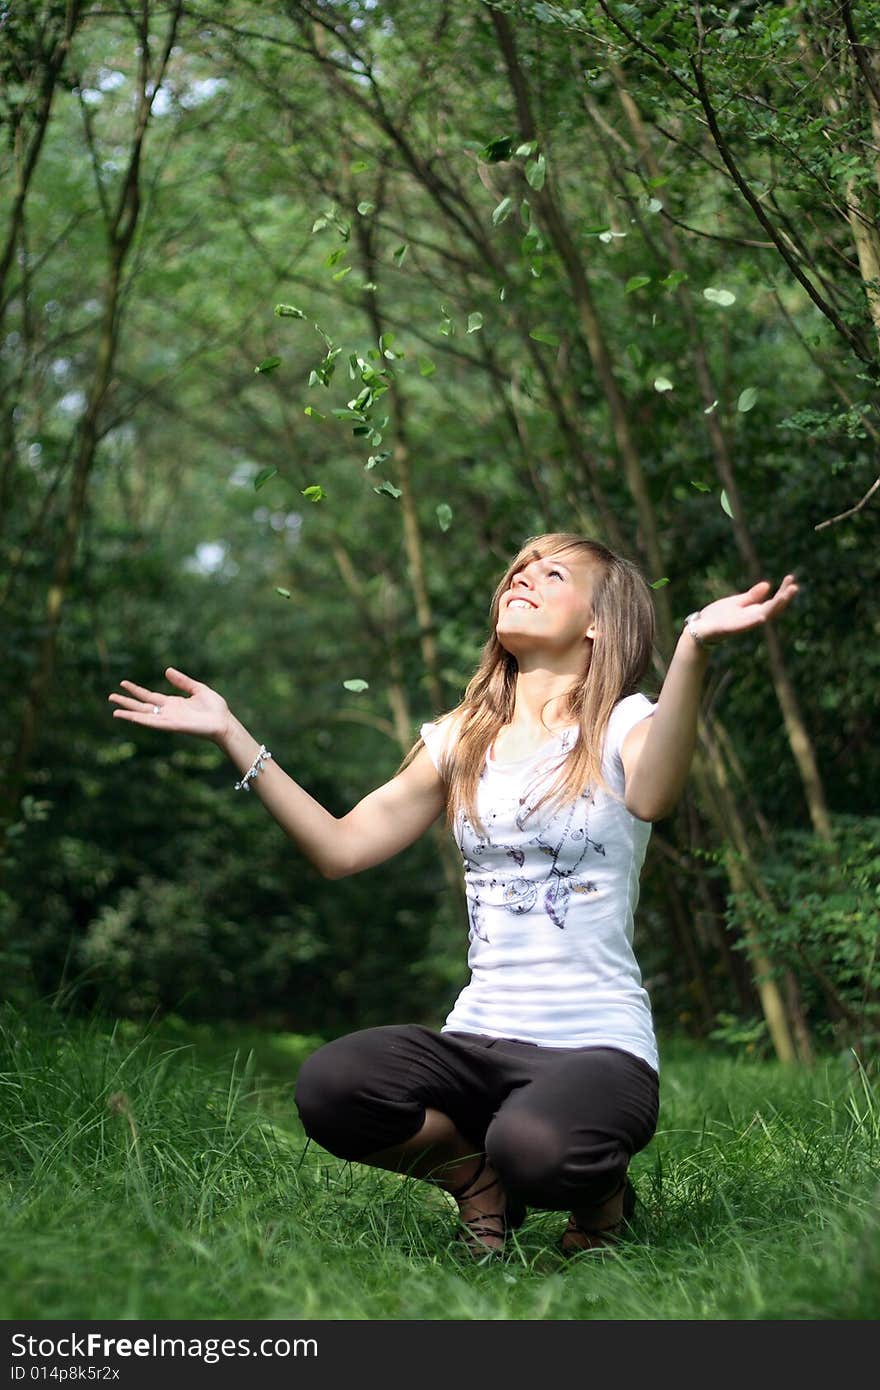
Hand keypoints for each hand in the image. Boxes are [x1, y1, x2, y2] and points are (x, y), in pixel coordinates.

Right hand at [108, 667, 229, 742]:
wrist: (224, 722)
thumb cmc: (215, 708)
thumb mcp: (197, 689)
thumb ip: (182, 681)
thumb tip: (167, 670)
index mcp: (172, 703)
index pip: (149, 696)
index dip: (136, 690)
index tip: (123, 683)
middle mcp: (167, 712)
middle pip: (142, 706)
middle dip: (126, 702)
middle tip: (110, 697)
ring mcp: (169, 720)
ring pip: (144, 716)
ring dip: (129, 714)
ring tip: (114, 711)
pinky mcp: (173, 726)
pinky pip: (154, 723)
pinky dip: (141, 720)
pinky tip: (130, 718)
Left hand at [692, 574, 798, 645]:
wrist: (701, 628)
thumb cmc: (719, 616)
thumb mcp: (736, 602)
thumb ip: (752, 596)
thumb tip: (768, 585)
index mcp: (753, 611)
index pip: (773, 601)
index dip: (784, 591)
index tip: (791, 578)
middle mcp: (751, 619)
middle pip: (772, 609)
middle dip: (784, 599)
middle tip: (794, 587)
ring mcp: (741, 625)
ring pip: (761, 618)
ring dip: (773, 609)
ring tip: (782, 598)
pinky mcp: (728, 629)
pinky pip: (743, 627)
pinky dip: (752, 622)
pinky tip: (761, 617)